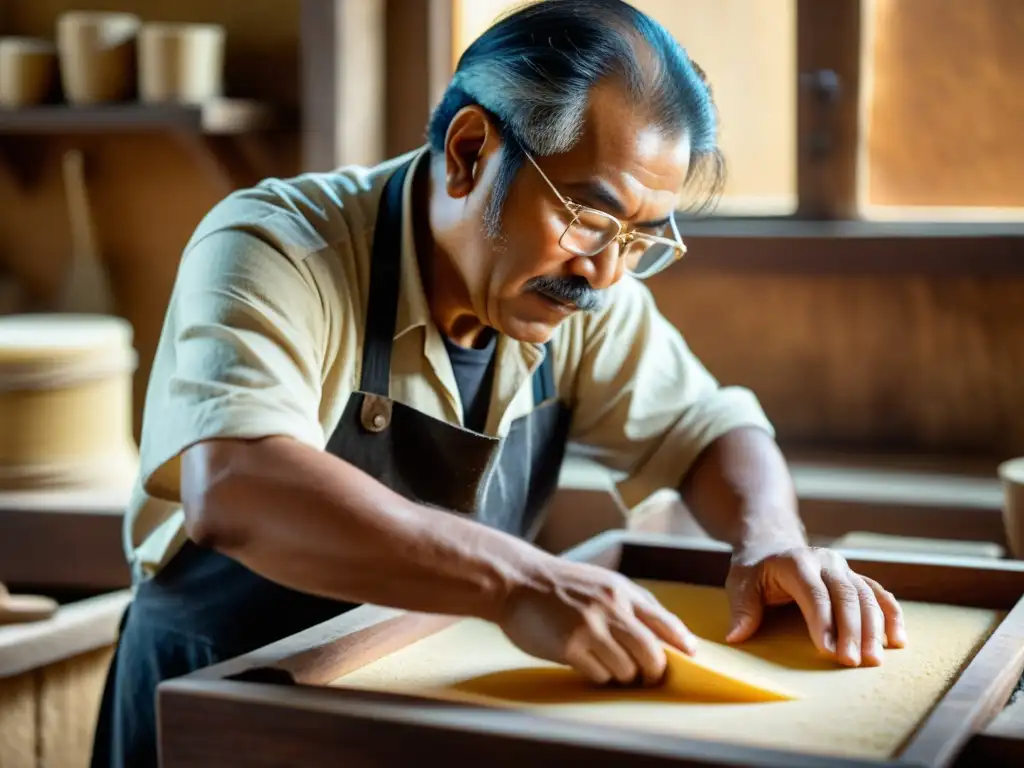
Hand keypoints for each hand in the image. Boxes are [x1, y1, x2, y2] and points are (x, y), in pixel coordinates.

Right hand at [498, 558, 695, 684]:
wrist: (518, 581)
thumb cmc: (562, 584)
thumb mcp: (604, 581)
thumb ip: (633, 604)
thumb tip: (667, 634)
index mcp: (622, 591)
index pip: (665, 623)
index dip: (682, 644)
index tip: (691, 657)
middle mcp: (611, 609)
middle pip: (652, 654)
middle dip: (653, 671)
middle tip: (647, 676)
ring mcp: (590, 628)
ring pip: (627, 671)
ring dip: (622, 675)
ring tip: (608, 665)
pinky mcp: (569, 647)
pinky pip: (599, 675)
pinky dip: (598, 676)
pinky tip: (587, 664)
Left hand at [724, 545, 906, 665]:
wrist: (771, 543)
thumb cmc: (754, 570)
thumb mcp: (740, 583)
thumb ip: (742, 609)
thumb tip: (736, 636)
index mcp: (796, 562)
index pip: (814, 593)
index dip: (822, 622)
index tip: (827, 652)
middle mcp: (824, 561)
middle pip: (845, 596)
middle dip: (851, 631)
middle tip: (853, 662)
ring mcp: (843, 568)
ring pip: (866, 596)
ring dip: (874, 628)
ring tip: (874, 659)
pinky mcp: (854, 577)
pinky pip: (878, 594)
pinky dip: (891, 615)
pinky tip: (897, 640)